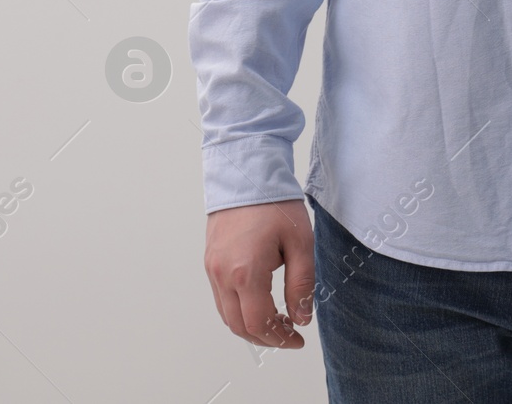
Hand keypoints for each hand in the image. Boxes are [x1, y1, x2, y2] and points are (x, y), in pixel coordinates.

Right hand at [204, 198, 315, 348]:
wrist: (245, 173)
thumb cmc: (274, 204)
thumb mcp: (300, 243)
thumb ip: (301, 285)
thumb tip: (301, 318)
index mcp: (245, 272)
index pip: (259, 323)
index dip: (280, 338)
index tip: (298, 338)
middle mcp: (222, 275)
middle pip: (239, 326)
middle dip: (266, 337)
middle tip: (289, 334)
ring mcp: (212, 268)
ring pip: (227, 315)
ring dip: (251, 325)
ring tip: (277, 319)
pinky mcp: (210, 261)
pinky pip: (221, 298)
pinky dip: (239, 309)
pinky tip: (260, 302)